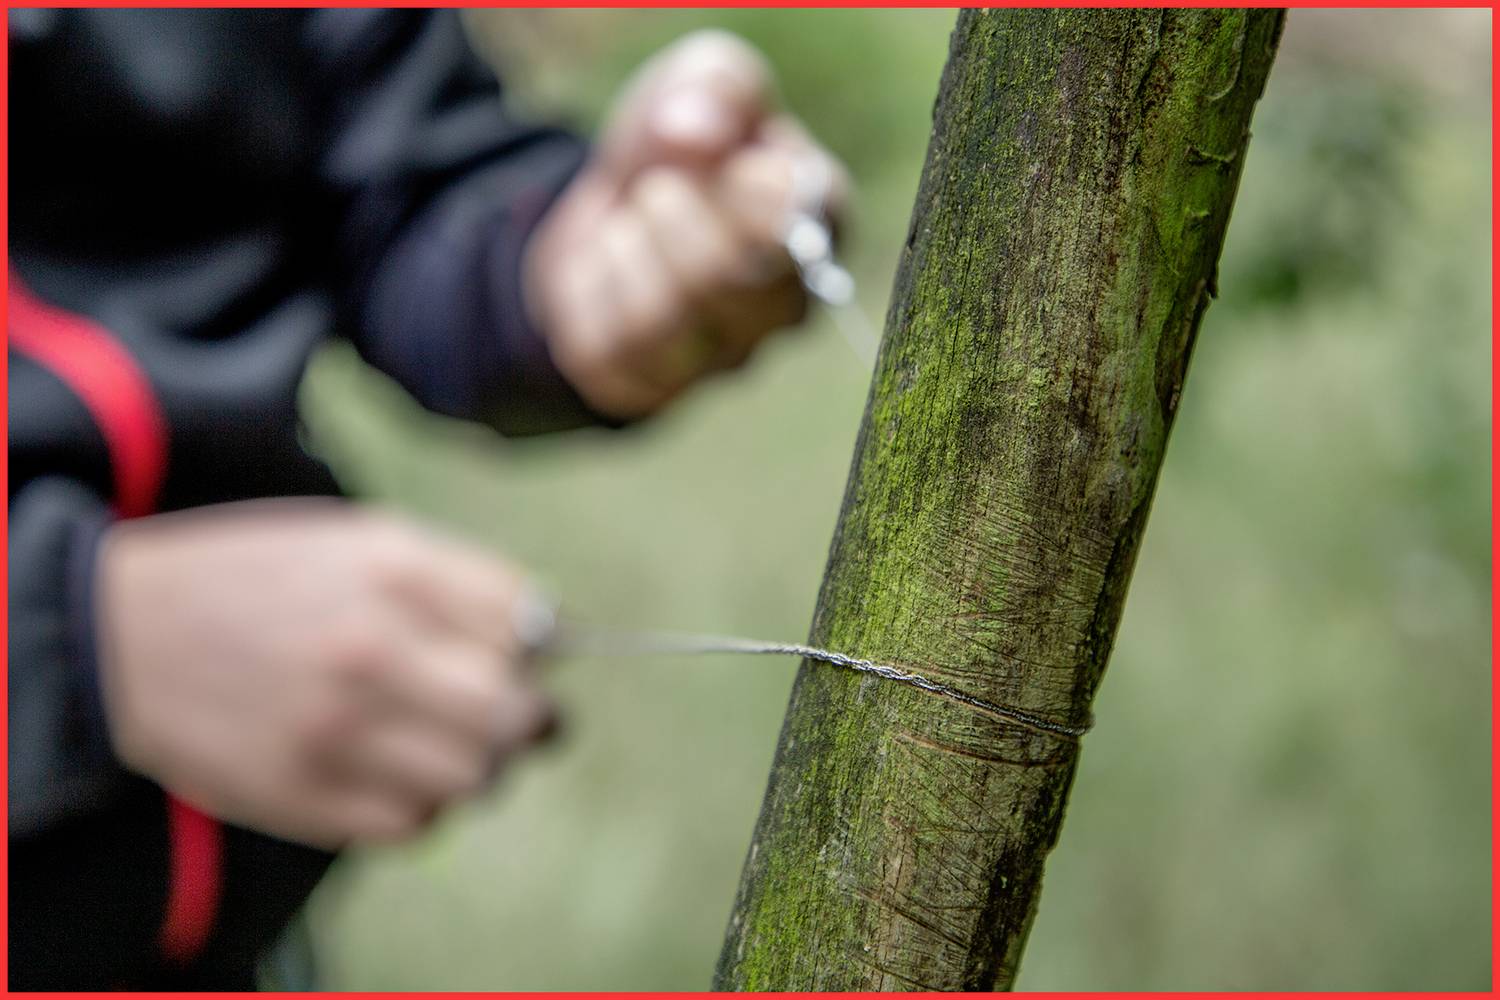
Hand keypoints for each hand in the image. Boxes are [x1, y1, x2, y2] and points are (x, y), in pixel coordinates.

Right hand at [95, 499, 554, 848]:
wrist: (122, 634)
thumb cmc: (258, 580)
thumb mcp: (357, 541)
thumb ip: (458, 580)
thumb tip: (551, 633)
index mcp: (394, 571)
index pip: (531, 629)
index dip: (538, 649)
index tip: (521, 657)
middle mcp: (372, 649)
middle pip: (518, 714)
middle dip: (528, 718)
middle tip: (512, 716)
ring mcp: (336, 730)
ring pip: (475, 779)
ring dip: (476, 767)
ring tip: (444, 744)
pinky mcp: (302, 796)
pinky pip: (413, 825)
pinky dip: (422, 806)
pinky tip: (395, 773)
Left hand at [523, 30, 849, 419]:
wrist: (609, 209)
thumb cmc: (680, 144)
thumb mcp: (703, 82)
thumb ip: (719, 85)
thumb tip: (693, 134)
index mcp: (819, 223)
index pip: (807, 220)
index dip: (748, 184)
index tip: (729, 161)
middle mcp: (787, 305)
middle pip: (732, 275)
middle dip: (675, 210)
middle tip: (661, 187)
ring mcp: (728, 355)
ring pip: (671, 313)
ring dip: (634, 243)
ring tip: (637, 220)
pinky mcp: (659, 383)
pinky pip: (619, 340)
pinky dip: (599, 281)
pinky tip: (615, 264)